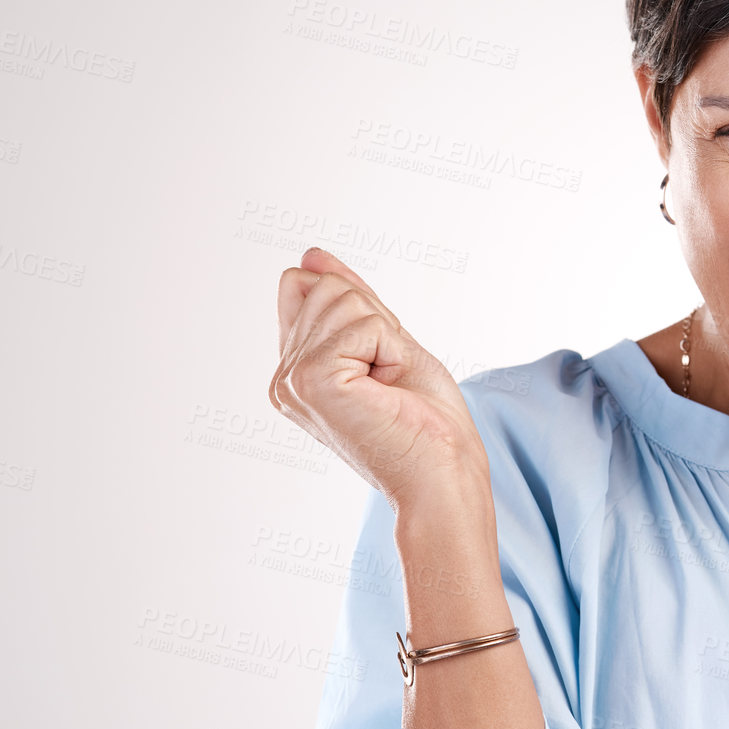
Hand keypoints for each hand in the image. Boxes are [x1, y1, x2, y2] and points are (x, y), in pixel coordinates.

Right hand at [269, 247, 487, 505]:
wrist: (443, 473)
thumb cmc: (426, 421)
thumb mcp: (388, 342)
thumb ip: (349, 301)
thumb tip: (309, 256)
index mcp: (295, 369)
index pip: (311, 285)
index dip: (363, 312)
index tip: (381, 364)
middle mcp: (284, 376)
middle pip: (328, 287)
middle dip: (377, 324)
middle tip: (390, 380)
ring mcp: (292, 379)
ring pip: (344, 298)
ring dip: (385, 339)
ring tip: (388, 388)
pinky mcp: (311, 380)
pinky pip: (362, 322)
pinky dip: (390, 349)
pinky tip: (386, 391)